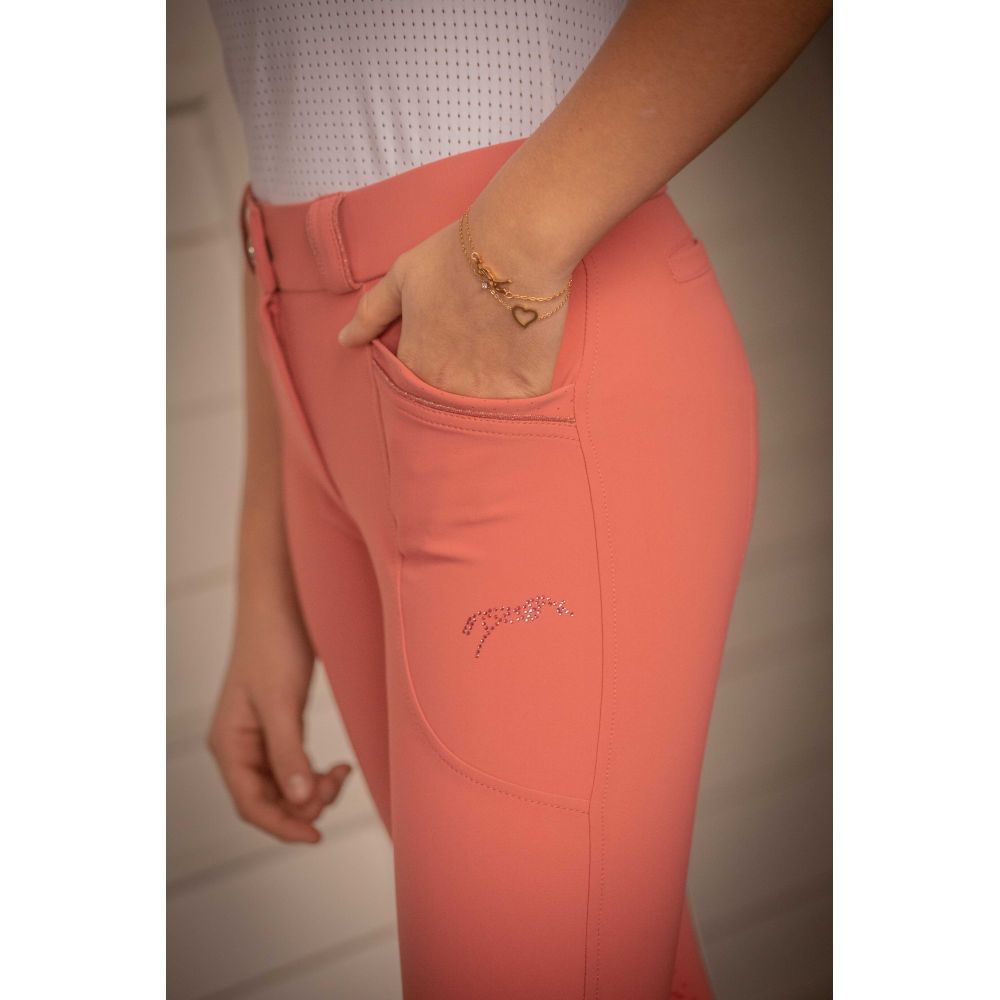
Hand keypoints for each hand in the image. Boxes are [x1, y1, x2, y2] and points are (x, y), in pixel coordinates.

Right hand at [207, 600, 351, 843]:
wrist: (281, 604)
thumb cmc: (273, 646)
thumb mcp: (282, 702)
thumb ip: (289, 753)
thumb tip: (299, 802)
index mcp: (228, 744)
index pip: (250, 804)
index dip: (282, 826)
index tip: (317, 836)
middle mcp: (238, 746)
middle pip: (268, 800)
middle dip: (303, 804)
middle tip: (337, 783)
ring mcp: (257, 738)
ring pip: (285, 786)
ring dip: (312, 789)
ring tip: (341, 772)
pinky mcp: (278, 726)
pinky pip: (294, 766)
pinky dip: (314, 772)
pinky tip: (338, 766)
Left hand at [336, 214, 573, 398]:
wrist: (515, 247)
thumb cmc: (455, 257)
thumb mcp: (403, 277)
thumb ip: (371, 313)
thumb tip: (345, 339)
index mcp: (414, 365)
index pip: (410, 393)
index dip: (424, 380)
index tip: (440, 364)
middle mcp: (445, 389)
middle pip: (444, 412)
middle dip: (451, 401)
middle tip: (470, 370)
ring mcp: (486, 394)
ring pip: (479, 418)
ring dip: (482, 407)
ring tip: (493, 378)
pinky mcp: (525, 392)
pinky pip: (518, 412)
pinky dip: (517, 403)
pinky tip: (520, 380)